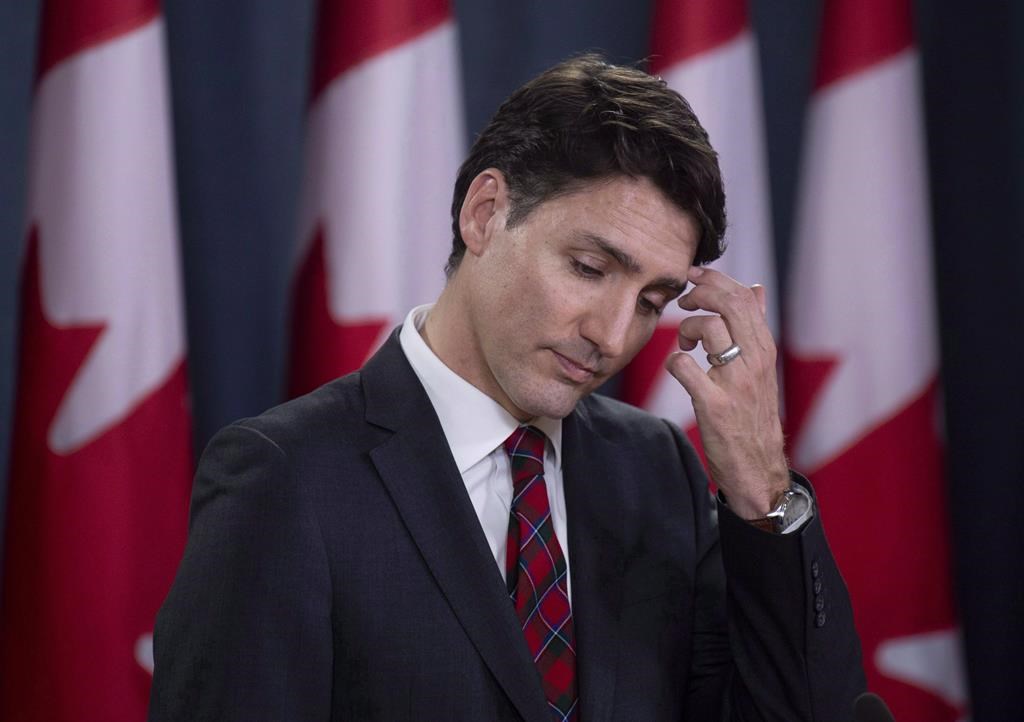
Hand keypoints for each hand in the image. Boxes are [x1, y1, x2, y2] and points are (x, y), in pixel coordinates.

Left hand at [665, 267, 788, 519]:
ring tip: (685, 344)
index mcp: (765, 348)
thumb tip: (756, 288)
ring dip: (686, 329)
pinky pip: (684, 368)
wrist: (758, 466)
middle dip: (699, 292)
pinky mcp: (714, 405)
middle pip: (728, 303)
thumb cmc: (753, 413)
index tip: (693, 277)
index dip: (714, 279)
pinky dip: (674, 362)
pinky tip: (679, 369)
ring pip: (708, 327)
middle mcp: (755, 361)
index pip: (743, 296)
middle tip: (683, 302)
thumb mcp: (761, 367)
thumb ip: (755, 327)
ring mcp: (735, 382)